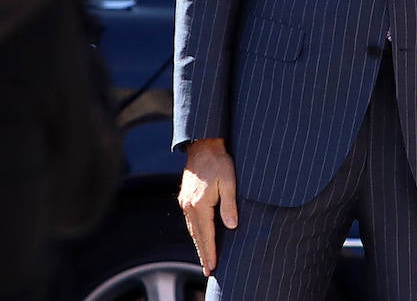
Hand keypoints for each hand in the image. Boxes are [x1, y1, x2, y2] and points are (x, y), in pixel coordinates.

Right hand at [178, 138, 238, 276]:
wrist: (203, 145)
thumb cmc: (218, 162)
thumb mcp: (229, 182)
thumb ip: (229, 204)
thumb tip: (231, 226)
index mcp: (199, 204)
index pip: (206, 235)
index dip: (210, 252)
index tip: (213, 267)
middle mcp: (189, 206)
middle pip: (197, 236)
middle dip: (203, 253)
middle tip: (208, 270)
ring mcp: (185, 202)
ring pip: (192, 229)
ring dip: (199, 244)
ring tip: (205, 258)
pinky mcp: (185, 197)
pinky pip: (190, 221)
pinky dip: (196, 232)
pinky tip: (200, 236)